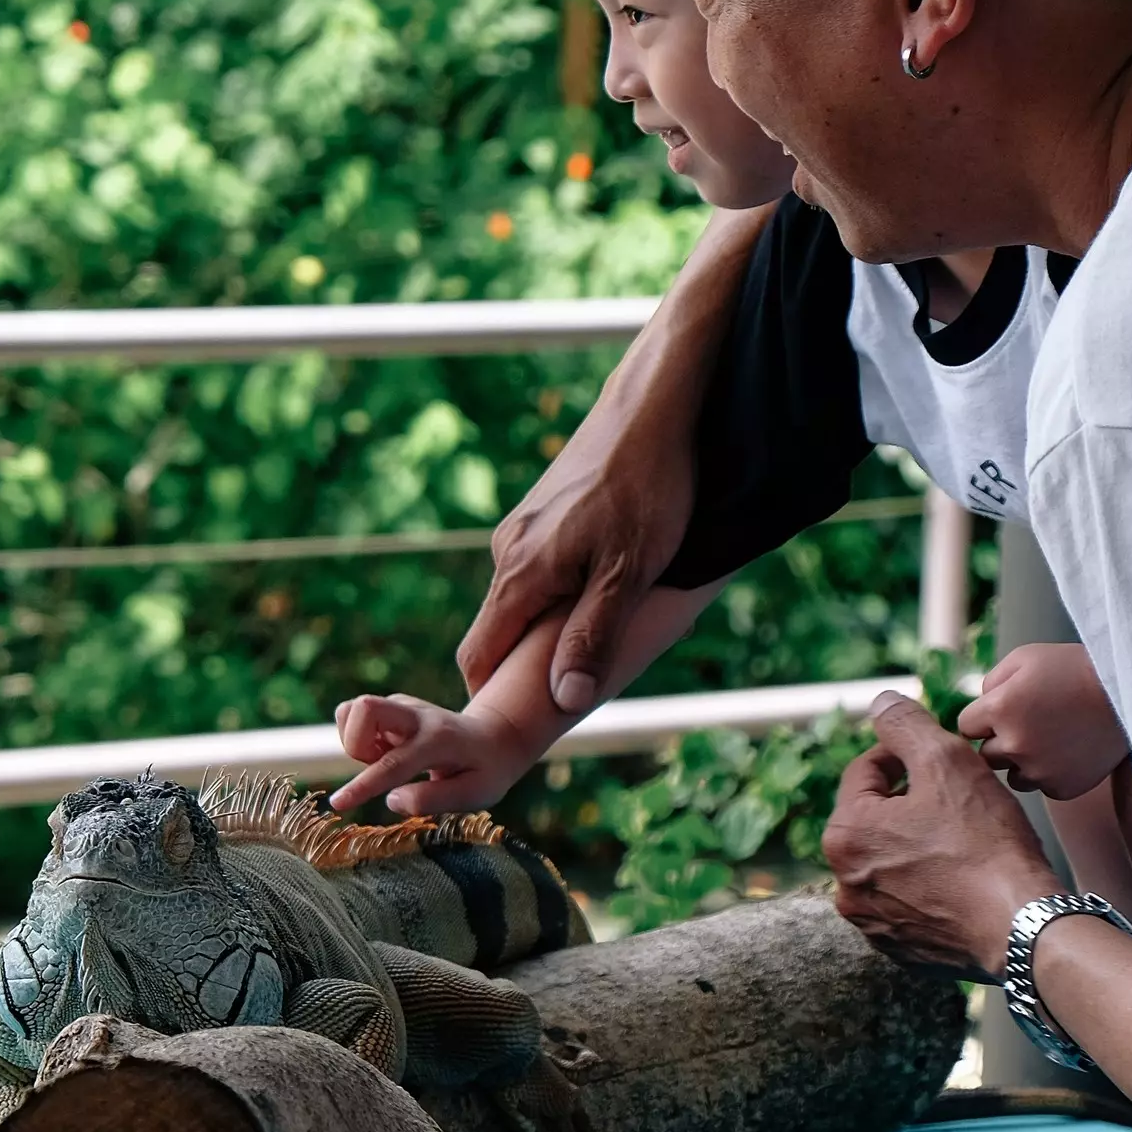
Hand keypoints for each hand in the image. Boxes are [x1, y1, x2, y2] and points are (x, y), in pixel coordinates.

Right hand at [328, 694, 537, 815]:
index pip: (394, 763)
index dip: (364, 786)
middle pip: (364, 707)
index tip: (338, 803)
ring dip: (356, 743)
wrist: (494, 738)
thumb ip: (433, 800)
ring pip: (352, 710)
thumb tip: (391, 801)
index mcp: (439, 740)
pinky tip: (386, 752)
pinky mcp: (392, 705)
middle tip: (376, 767)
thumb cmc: (485, 771)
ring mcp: (403, 705)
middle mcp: (417, 715)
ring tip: (385, 761)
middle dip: (353, 745)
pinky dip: (360, 738)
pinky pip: (355, 716)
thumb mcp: (475, 795)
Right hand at [455, 387, 695, 714]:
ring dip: (548, 629)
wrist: (653, 406)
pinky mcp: (544, 511)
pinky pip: (538, 571)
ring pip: (521, 599)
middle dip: (523, 668)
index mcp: (519, 572)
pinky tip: (606, 588)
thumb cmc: (647, 487)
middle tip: (569, 693)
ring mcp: (524, 528)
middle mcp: (508, 550)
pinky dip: (559, 595)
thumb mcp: (628, 573)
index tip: (518, 726)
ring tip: (598, 642)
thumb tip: (564, 700)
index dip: (491, 697)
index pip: (478, 655)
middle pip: (498, 631)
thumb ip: (593, 636)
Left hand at [822, 693, 1063, 980]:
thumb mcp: (946, 761)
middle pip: (875, 818)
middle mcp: (845, 883)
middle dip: (910, 801)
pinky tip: (963, 878)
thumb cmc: (986, 843)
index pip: (865, 772)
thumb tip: (881, 703)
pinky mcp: (900, 950)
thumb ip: (905, 724)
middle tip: (958, 797)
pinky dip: (929, 885)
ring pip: (891, 860)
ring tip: (963, 838)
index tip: (941, 758)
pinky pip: (909, 900)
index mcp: (844, 834)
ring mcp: (871, 922)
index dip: (905, 756)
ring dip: (917, 843)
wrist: (1025, 928)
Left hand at [957, 643, 1127, 799]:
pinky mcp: (1062, 788)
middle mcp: (1014, 744)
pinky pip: (1041, 787)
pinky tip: (1067, 751)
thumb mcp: (1023, 659)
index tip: (1006, 709)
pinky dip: (1049, 774)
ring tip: (1051, 738)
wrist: (1127, 692)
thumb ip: (991, 683)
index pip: (966, 726)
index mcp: (998, 709)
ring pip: (1012, 776)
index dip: (984, 717)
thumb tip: (978, 707)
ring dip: (1022, 762)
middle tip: (1032, 723)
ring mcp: (1039, 770)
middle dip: (1001, 740)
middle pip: (986, 754)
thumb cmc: (1072, 669)